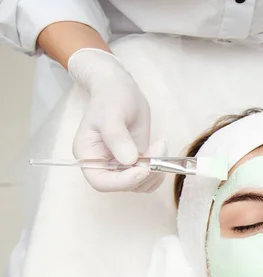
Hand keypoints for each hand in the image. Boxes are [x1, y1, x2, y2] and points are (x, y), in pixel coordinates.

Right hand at [68, 48, 164, 191]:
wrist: (121, 89)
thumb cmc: (111, 97)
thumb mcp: (112, 113)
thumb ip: (117, 137)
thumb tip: (129, 160)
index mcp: (88, 155)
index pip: (101, 182)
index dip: (124, 181)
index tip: (144, 168)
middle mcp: (102, 165)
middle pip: (123, 186)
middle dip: (144, 173)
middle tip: (158, 150)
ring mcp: (120, 165)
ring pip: (139, 185)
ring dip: (155, 172)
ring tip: (160, 146)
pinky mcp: (135, 163)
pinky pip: (148, 178)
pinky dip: (159, 170)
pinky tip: (160, 150)